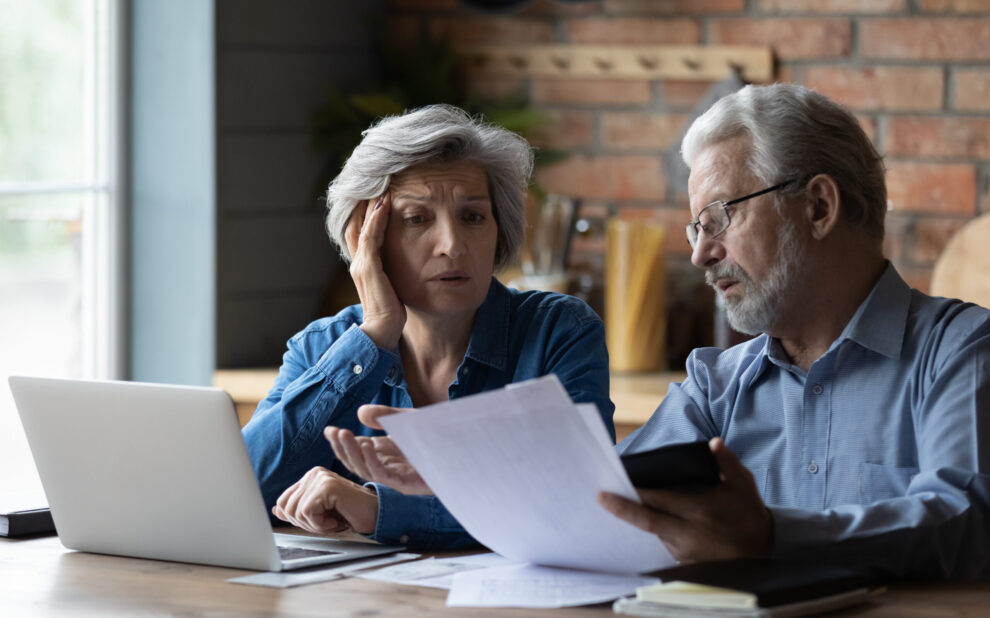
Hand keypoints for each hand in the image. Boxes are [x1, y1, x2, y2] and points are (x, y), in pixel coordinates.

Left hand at [272, 467, 378, 534]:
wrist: (375, 515)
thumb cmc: (350, 514)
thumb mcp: (319, 514)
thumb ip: (298, 510)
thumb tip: (276, 510)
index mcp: (310, 477)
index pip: (283, 501)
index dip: (296, 518)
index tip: (317, 521)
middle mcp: (314, 474)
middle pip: (287, 508)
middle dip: (305, 523)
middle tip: (326, 523)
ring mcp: (320, 478)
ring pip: (296, 511)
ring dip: (314, 525)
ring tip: (332, 521)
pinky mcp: (327, 486)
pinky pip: (307, 512)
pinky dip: (321, 525)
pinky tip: (336, 521)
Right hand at [325, 404, 431, 494]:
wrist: (465, 445)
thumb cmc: (438, 434)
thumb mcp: (408, 420)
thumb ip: (385, 416)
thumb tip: (361, 412)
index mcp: (386, 454)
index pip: (357, 452)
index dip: (341, 443)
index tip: (329, 430)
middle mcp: (390, 467)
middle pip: (358, 463)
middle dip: (343, 448)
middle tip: (335, 432)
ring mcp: (398, 477)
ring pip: (367, 470)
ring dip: (353, 453)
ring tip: (344, 435)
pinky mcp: (409, 483)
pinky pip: (385, 476)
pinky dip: (373, 462)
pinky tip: (365, 447)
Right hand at [345, 194, 404, 349]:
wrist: (382, 332)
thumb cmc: (391, 312)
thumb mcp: (392, 285)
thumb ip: (393, 271)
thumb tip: (406, 260)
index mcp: (363, 265)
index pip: (361, 230)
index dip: (367, 210)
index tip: (379, 191)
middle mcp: (358, 261)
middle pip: (356, 222)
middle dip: (365, 201)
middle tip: (377, 180)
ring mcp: (361, 264)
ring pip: (361, 225)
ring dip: (371, 204)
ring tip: (381, 184)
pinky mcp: (368, 269)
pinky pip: (370, 237)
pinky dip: (376, 219)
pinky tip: (384, 204)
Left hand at [598, 438, 772, 562]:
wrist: (763, 550)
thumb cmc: (749, 513)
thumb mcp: (742, 484)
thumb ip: (726, 463)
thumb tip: (714, 443)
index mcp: (699, 511)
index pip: (658, 502)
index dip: (635, 495)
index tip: (614, 485)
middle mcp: (688, 533)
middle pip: (646, 522)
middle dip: (621, 509)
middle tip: (600, 498)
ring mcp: (685, 551)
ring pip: (652, 533)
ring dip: (636, 520)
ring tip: (618, 503)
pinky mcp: (685, 562)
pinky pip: (662, 544)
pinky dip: (652, 532)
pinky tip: (641, 519)